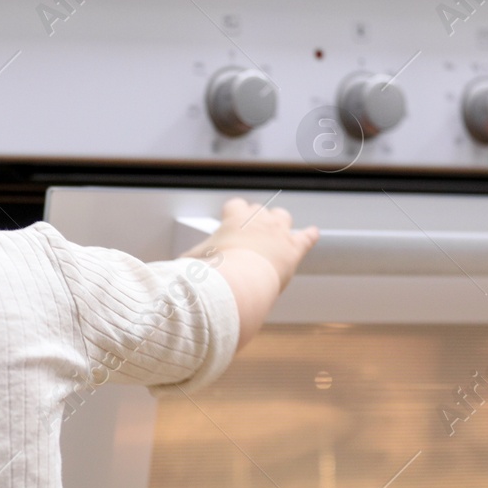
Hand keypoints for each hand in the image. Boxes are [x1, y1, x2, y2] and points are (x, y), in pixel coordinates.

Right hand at [184, 198, 318, 289]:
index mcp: (234, 218)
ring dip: (279, 223)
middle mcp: (259, 220)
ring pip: (282, 217)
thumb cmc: (214, 272)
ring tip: (277, 232)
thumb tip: (174, 268)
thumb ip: (187, 261)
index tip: (230, 222)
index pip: (235, 205)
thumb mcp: (191, 262)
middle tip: (250, 234)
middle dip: (256, 219)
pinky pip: (306, 237)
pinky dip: (309, 235)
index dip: (233, 213)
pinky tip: (313, 233)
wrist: (240, 283)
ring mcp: (279, 233)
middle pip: (260, 209)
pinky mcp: (293, 249)